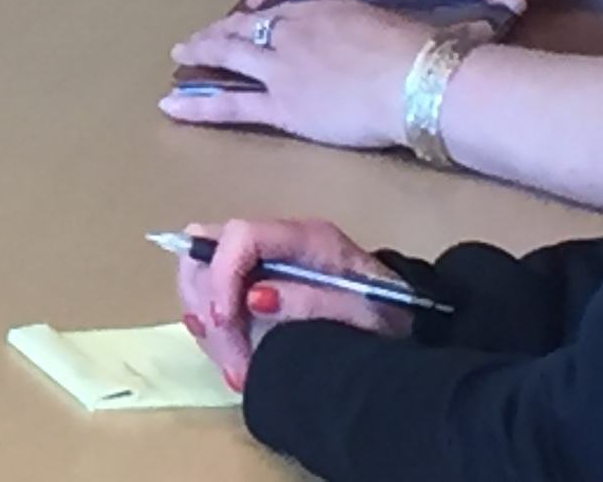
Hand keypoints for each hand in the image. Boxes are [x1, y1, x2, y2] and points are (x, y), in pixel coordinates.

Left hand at [162, 0, 428, 149]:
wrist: (417, 78)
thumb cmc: (418, 51)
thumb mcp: (384, 21)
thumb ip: (363, 25)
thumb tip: (368, 35)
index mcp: (318, 10)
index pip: (276, 12)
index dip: (255, 18)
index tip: (243, 18)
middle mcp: (291, 33)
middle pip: (244, 28)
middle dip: (218, 32)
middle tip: (198, 36)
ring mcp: (281, 68)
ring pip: (230, 55)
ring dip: (202, 53)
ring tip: (178, 54)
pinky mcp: (282, 106)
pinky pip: (232, 105)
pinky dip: (198, 105)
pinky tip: (169, 105)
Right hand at [172, 218, 411, 392]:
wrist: (404, 325)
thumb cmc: (390, 316)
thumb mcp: (365, 315)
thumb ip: (313, 303)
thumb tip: (254, 297)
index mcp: (305, 238)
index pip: (240, 235)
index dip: (220, 274)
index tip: (223, 322)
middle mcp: (274, 240)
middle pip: (206, 248)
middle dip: (207, 305)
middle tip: (232, 358)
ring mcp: (257, 260)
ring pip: (198, 273)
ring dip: (208, 324)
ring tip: (238, 368)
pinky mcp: (248, 282)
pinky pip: (207, 295)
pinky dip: (212, 330)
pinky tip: (236, 358)